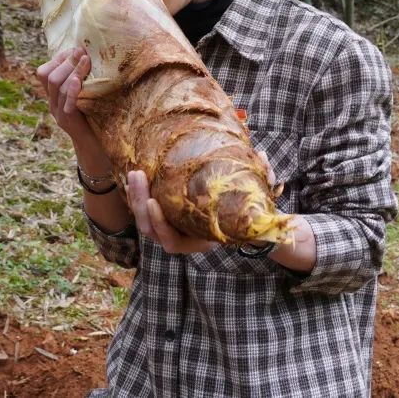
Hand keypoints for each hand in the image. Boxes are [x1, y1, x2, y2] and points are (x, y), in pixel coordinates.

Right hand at [36, 47, 99, 143]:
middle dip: (66, 61)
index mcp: (53, 96)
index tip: (75, 48)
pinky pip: (66, 103)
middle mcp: (52, 103)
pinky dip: (72, 89)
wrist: (94, 146)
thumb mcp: (85, 96)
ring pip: (57, 86)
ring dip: (73, 70)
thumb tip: (90, 55)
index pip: (44, 72)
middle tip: (81, 51)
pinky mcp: (67, 121)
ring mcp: (58, 112)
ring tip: (86, 60)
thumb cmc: (93, 117)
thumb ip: (83, 80)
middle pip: (49, 76)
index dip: (59, 58)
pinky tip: (79, 80)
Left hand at [124, 151, 278, 254]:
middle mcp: (183, 238)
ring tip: (135, 172)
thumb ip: (263, 179)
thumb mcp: (259, 195)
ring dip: (135, 197)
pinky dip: (137, 195)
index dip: (160, 225)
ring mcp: (171, 227)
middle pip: (150, 230)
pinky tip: (136, 175)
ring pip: (144, 219)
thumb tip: (264, 157)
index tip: (153, 202)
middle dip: (139, 204)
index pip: (171, 242)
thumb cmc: (250, 207)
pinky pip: (145, 210)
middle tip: (138, 176)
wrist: (241, 215)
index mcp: (200, 240)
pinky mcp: (165, 215)